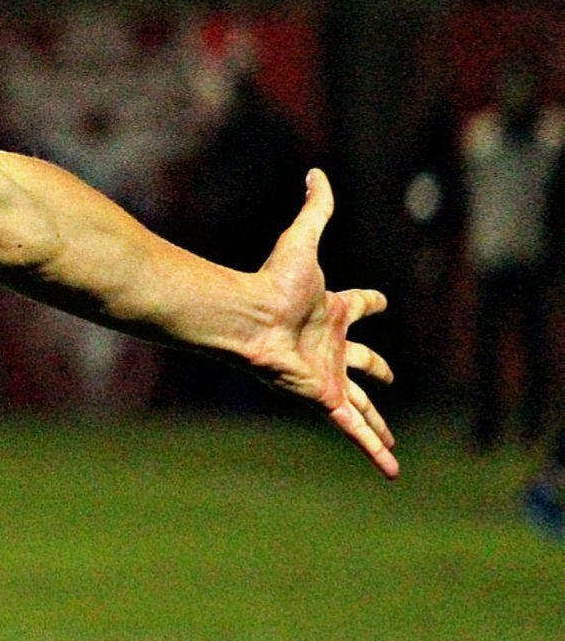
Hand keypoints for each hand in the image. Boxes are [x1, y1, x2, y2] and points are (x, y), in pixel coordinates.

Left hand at [243, 169, 398, 478]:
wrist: (248, 317)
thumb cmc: (272, 281)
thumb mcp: (303, 241)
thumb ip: (315, 209)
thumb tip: (316, 171)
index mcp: (332, 311)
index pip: (360, 306)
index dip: (371, 302)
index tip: (381, 301)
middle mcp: (331, 346)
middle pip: (364, 361)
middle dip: (376, 369)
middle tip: (388, 377)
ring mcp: (329, 374)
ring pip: (362, 403)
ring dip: (378, 423)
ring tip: (392, 443)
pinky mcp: (324, 397)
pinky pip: (353, 427)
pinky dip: (372, 448)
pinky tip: (389, 468)